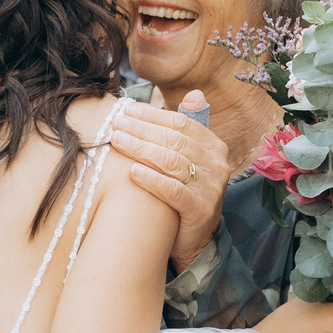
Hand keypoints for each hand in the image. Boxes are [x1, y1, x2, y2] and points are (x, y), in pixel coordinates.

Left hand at [107, 95, 226, 268]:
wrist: (195, 238)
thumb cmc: (186, 191)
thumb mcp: (191, 158)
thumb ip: (190, 128)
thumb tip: (195, 94)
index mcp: (215, 146)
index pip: (181, 123)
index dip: (153, 115)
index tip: (126, 111)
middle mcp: (217, 165)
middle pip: (175, 140)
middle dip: (142, 130)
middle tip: (115, 124)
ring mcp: (211, 188)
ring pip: (173, 162)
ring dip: (142, 149)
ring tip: (117, 141)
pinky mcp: (200, 211)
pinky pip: (173, 191)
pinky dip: (152, 180)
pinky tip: (132, 172)